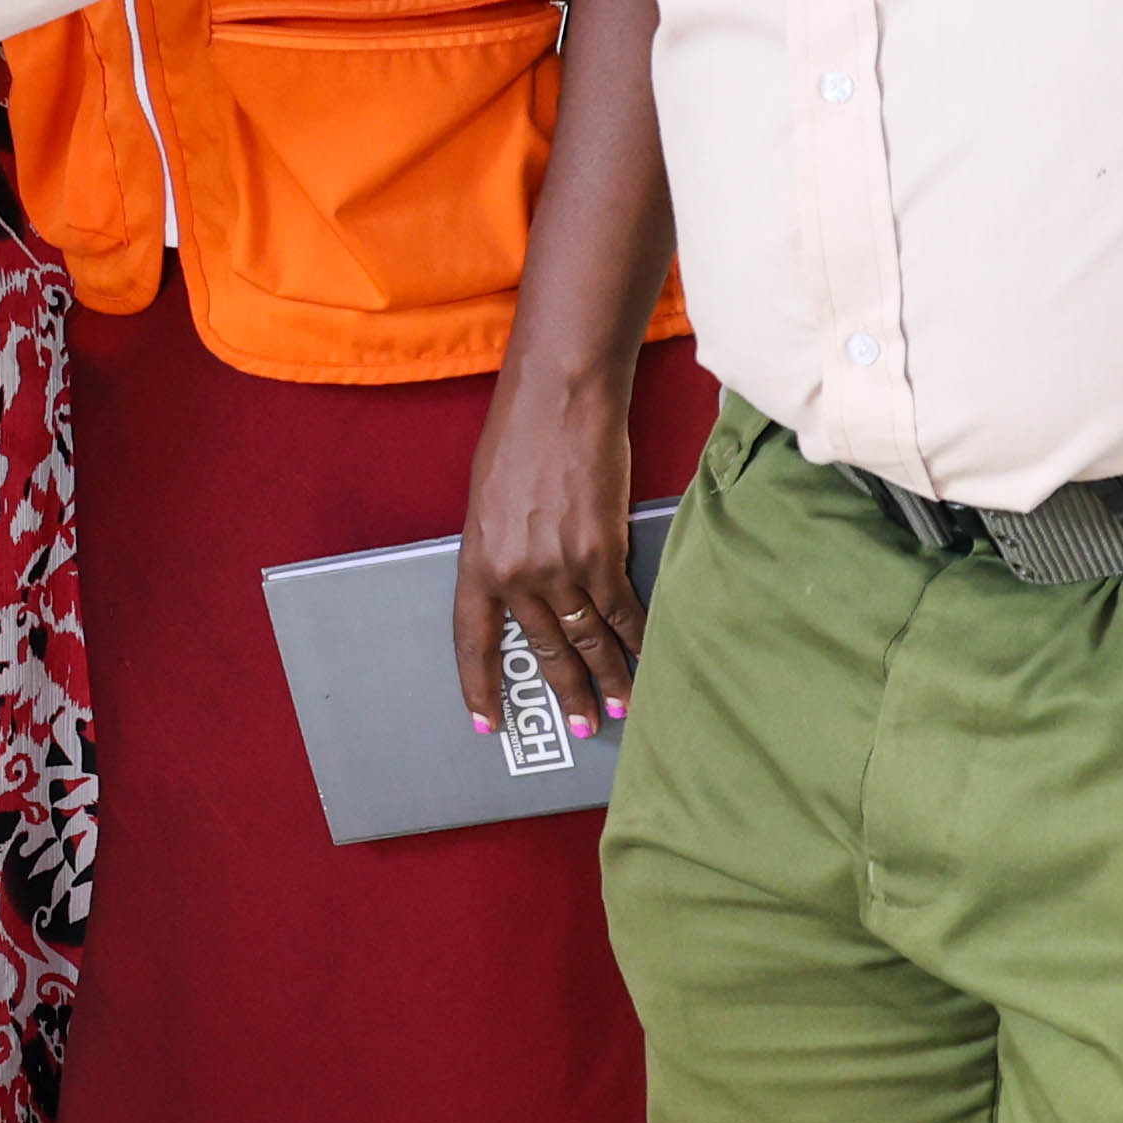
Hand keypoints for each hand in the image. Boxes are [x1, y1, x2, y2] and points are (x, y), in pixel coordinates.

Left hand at [448, 355, 641, 734]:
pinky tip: (649, 657)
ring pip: (587, 638)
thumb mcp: (488, 500)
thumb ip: (501, 548)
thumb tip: (521, 584)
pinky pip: (623, 611)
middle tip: (580, 723)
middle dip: (565, 689)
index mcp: (477, 561)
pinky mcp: (603, 553)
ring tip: (620, 708)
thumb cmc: (518, 437)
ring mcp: (560, 567)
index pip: (474, 639)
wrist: (559, 400)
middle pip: (543, 647)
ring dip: (608, 676)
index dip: (481, 684)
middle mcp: (516, 574)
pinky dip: (639, 638)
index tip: (490, 721)